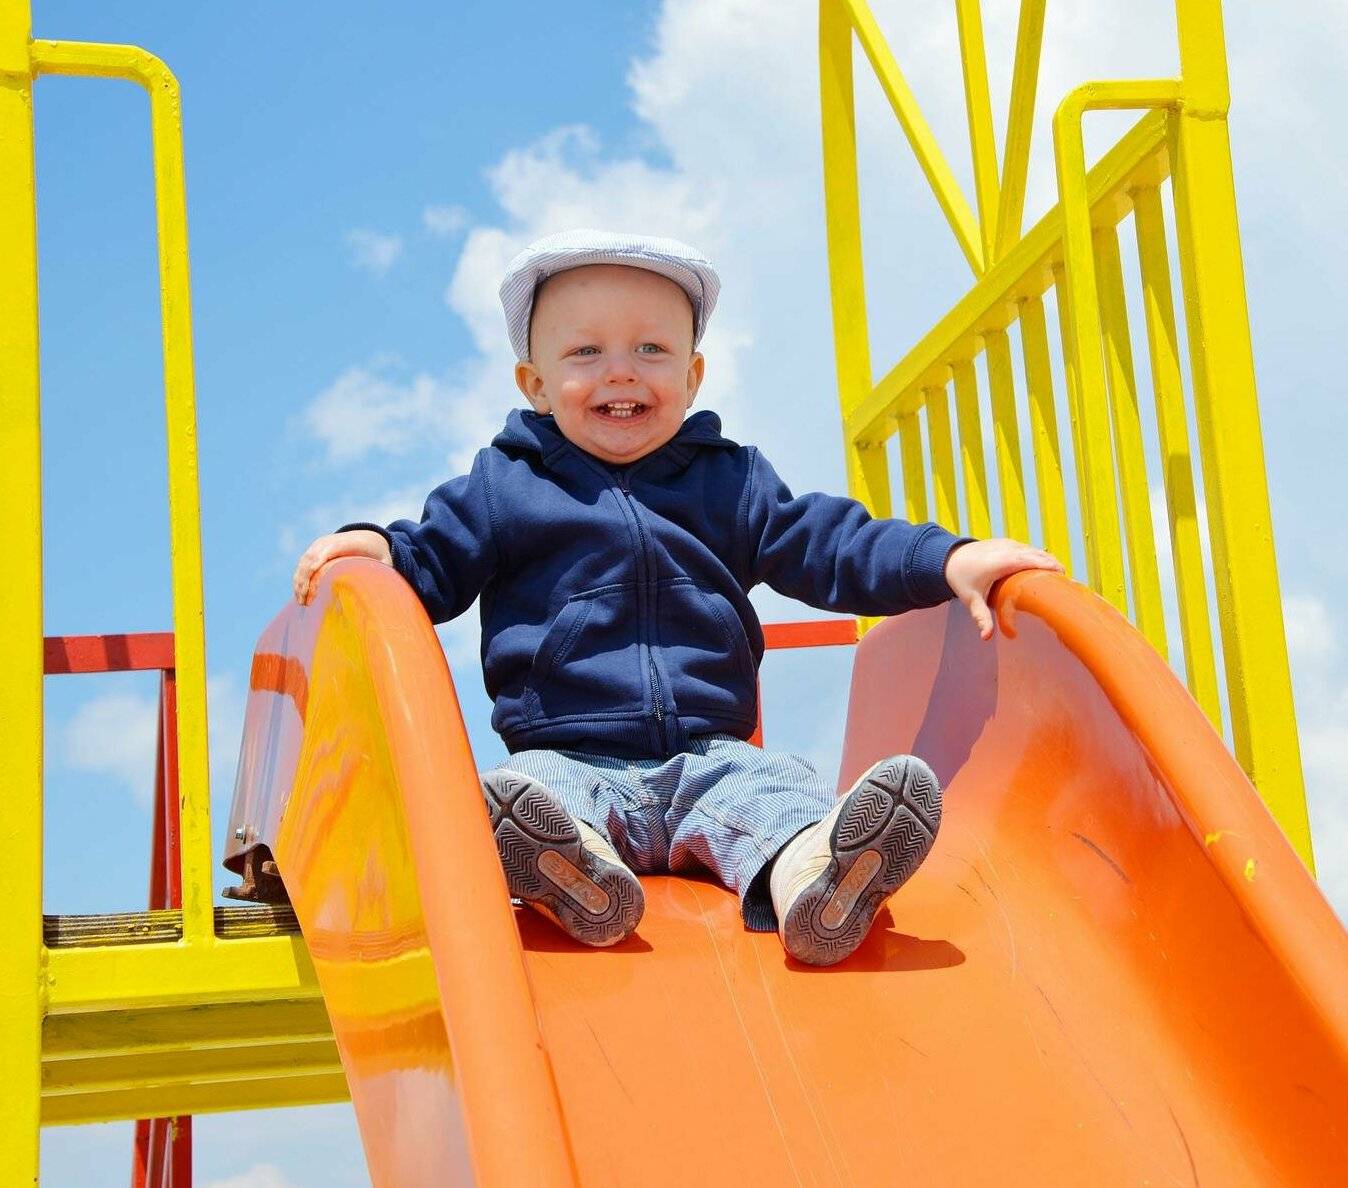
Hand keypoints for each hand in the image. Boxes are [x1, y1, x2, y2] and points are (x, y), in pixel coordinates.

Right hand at [292, 530, 392, 603]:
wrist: (369, 537)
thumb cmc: (378, 553)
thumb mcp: (384, 562)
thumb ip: (383, 572)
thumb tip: (382, 593)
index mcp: (348, 542)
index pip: (328, 550)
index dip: (318, 561)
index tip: (312, 578)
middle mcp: (330, 541)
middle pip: (311, 557)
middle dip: (305, 578)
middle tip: (305, 600)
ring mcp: (320, 544)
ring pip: (304, 561)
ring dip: (299, 581)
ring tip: (301, 601)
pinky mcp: (314, 550)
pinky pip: (302, 563)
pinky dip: (299, 578)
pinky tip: (299, 594)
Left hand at [944, 538, 1062, 639]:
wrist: (948, 558)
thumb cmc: (961, 580)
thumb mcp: (971, 600)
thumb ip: (981, 618)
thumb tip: (986, 638)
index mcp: (1002, 561)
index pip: (1030, 560)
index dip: (1048, 565)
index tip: (1063, 575)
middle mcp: (1007, 548)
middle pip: (1037, 554)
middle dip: (1053, 564)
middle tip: (1068, 581)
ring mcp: (1007, 543)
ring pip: (1034, 549)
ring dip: (1047, 560)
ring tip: (1061, 576)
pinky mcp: (1007, 542)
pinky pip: (1027, 548)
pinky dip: (1038, 556)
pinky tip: (1046, 567)